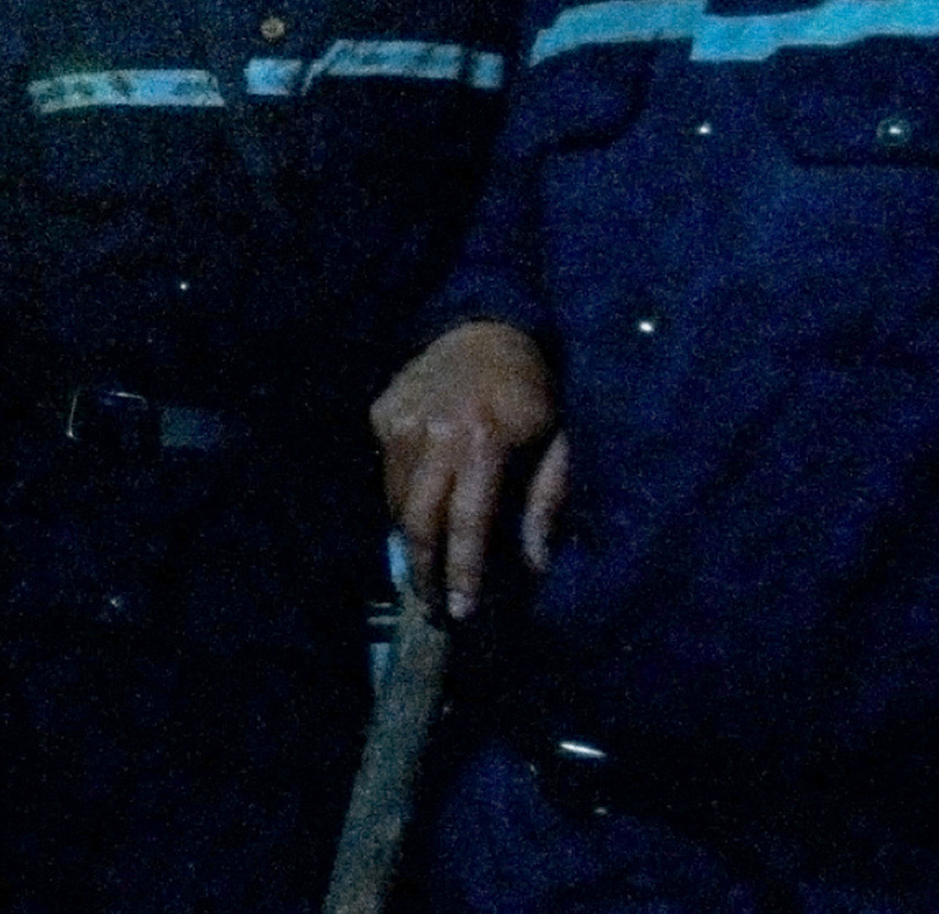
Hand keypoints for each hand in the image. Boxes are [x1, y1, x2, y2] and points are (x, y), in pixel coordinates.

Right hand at [370, 320, 560, 619]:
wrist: (483, 328)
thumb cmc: (531, 391)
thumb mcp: (557, 441)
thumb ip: (546, 501)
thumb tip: (537, 564)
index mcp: (483, 441)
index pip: (467, 521)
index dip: (464, 570)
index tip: (462, 611)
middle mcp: (434, 433)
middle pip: (419, 519)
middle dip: (426, 569)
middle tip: (434, 604)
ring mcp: (400, 422)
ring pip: (396, 500)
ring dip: (412, 539)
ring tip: (427, 567)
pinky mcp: (381, 414)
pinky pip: (386, 472)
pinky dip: (401, 498)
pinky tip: (421, 509)